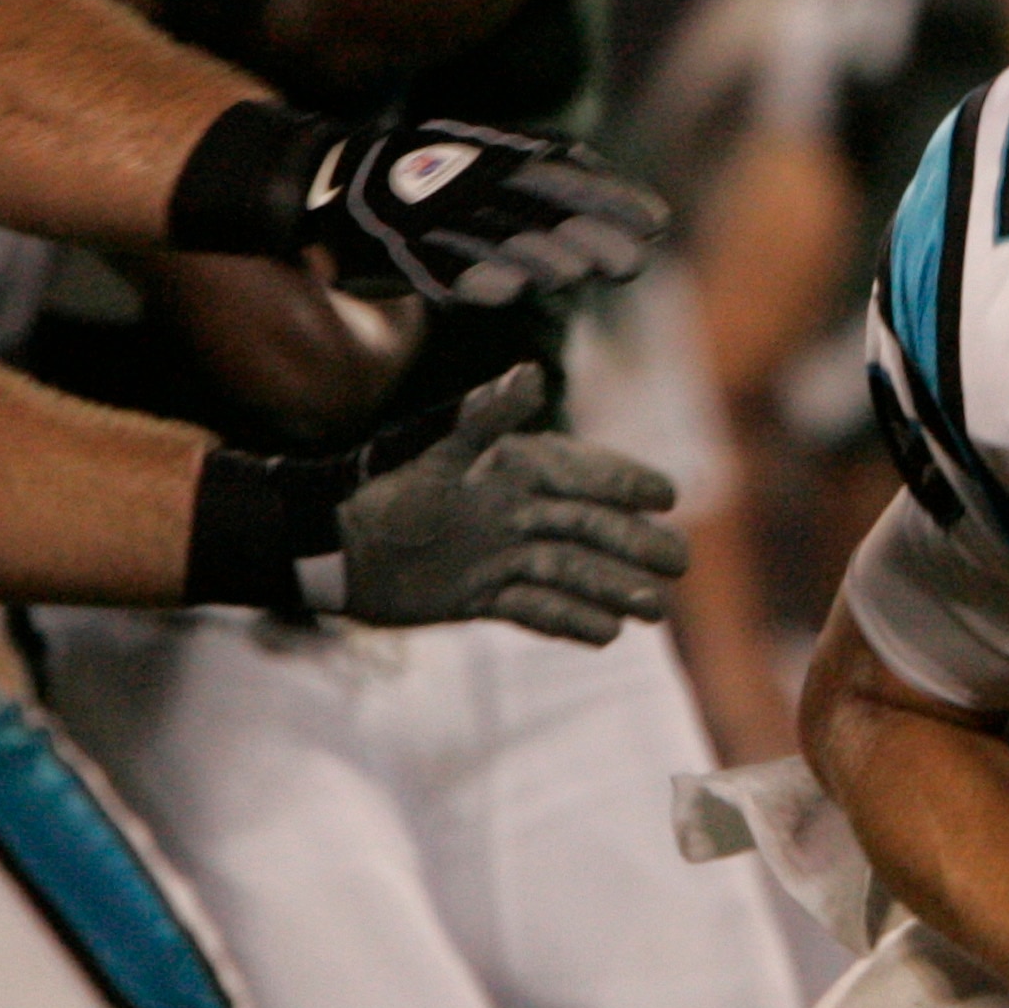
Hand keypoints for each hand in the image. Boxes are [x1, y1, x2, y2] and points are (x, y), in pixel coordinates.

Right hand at [310, 118, 667, 305]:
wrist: (333, 182)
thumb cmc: (432, 183)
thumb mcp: (492, 167)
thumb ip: (556, 186)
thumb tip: (637, 221)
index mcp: (493, 151)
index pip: (562, 169)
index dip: (609, 195)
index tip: (657, 223)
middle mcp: (465, 176)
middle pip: (533, 204)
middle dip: (585, 231)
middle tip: (632, 262)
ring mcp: (429, 212)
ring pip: (488, 235)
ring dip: (533, 255)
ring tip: (573, 276)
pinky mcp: (395, 249)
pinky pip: (434, 265)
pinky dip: (467, 276)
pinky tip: (504, 293)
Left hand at [339, 366, 689, 641]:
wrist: (330, 545)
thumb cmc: (381, 486)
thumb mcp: (435, 451)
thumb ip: (484, 417)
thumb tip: (532, 374)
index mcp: (509, 468)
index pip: (581, 472)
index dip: (625, 482)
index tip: (667, 495)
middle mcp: (512, 510)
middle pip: (589, 527)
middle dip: (635, 544)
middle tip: (678, 562)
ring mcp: (499, 554)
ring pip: (570, 571)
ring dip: (612, 587)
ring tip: (654, 608)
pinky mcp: (480, 594)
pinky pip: (537, 607)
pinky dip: (570, 619)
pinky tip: (607, 633)